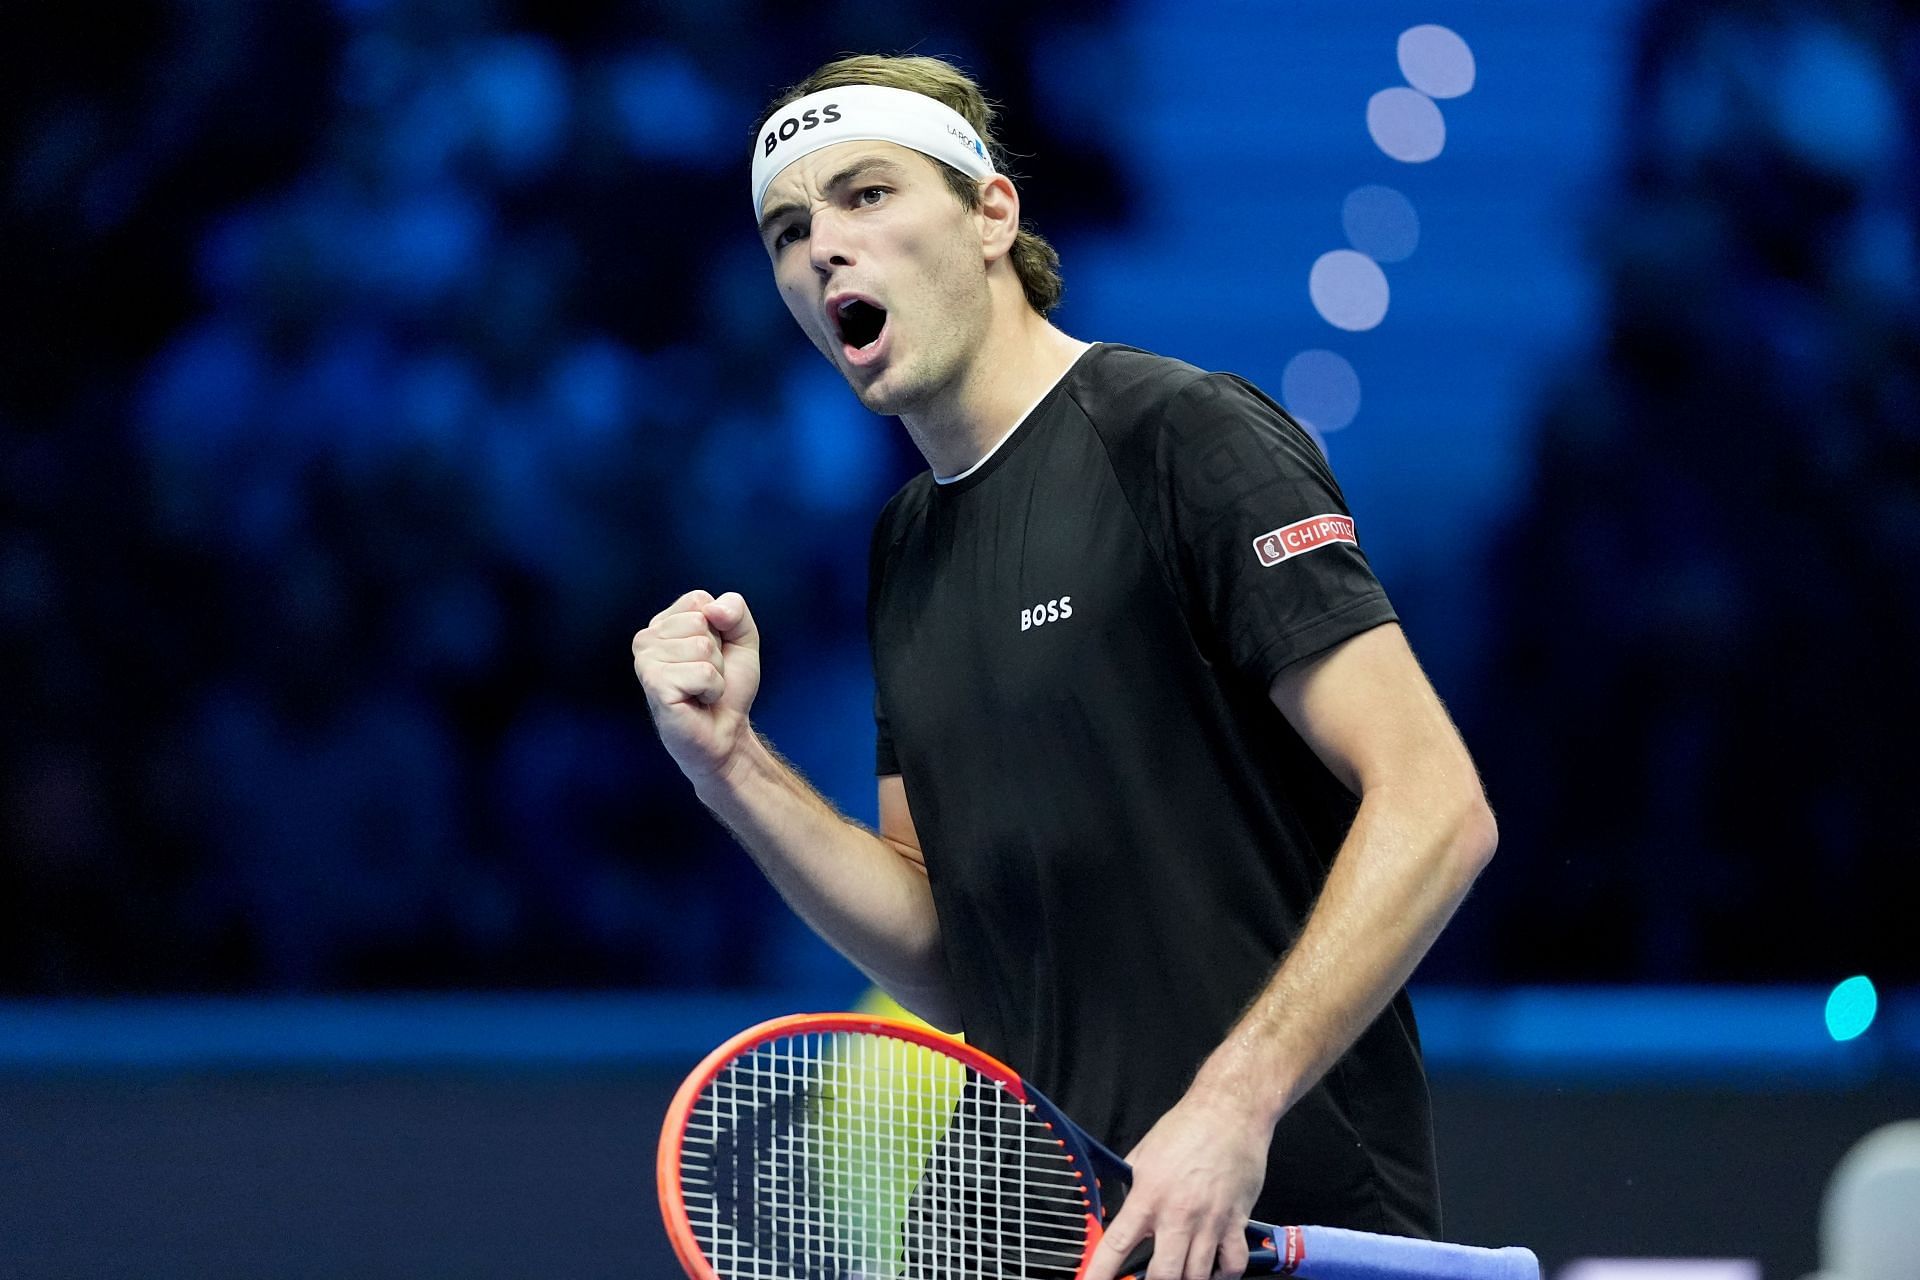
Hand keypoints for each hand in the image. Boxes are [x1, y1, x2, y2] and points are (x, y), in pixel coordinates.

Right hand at [631, 590, 761, 788]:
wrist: (725, 734)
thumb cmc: (728, 690)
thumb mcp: (742, 640)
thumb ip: (735, 611)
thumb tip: (713, 609)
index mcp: (663, 624)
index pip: (699, 600)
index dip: (720, 629)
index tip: (712, 655)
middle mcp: (647, 639)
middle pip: (701, 622)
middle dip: (717, 653)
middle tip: (706, 677)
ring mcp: (646, 661)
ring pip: (703, 647)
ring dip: (715, 674)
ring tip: (701, 690)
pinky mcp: (654, 684)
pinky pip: (703, 672)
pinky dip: (712, 689)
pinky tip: (697, 700)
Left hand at [1083, 1089, 1272, 1279]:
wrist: (1229, 1113)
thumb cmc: (1185, 1129)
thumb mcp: (1143, 1154)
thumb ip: (1130, 1187)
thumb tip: (1120, 1211)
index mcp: (1148, 1196)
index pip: (1117, 1244)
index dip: (1100, 1272)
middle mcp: (1178, 1214)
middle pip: (1163, 1274)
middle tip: (1150, 1278)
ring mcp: (1210, 1221)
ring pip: (1198, 1275)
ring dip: (1187, 1279)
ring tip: (1180, 1271)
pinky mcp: (1237, 1221)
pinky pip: (1233, 1264)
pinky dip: (1224, 1274)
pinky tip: (1214, 1270)